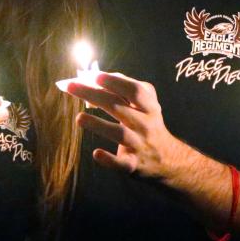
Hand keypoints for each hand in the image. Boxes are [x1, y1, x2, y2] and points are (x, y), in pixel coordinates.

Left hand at [65, 72, 187, 179]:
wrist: (167, 159)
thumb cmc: (148, 124)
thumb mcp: (145, 104)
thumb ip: (124, 89)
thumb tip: (96, 79)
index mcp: (149, 107)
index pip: (134, 91)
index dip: (115, 82)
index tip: (96, 76)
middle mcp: (146, 124)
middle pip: (119, 107)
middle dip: (94, 95)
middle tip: (72, 87)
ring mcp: (139, 144)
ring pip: (119, 133)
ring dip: (98, 125)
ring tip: (79, 118)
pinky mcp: (133, 164)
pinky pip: (122, 163)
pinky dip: (109, 160)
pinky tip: (96, 153)